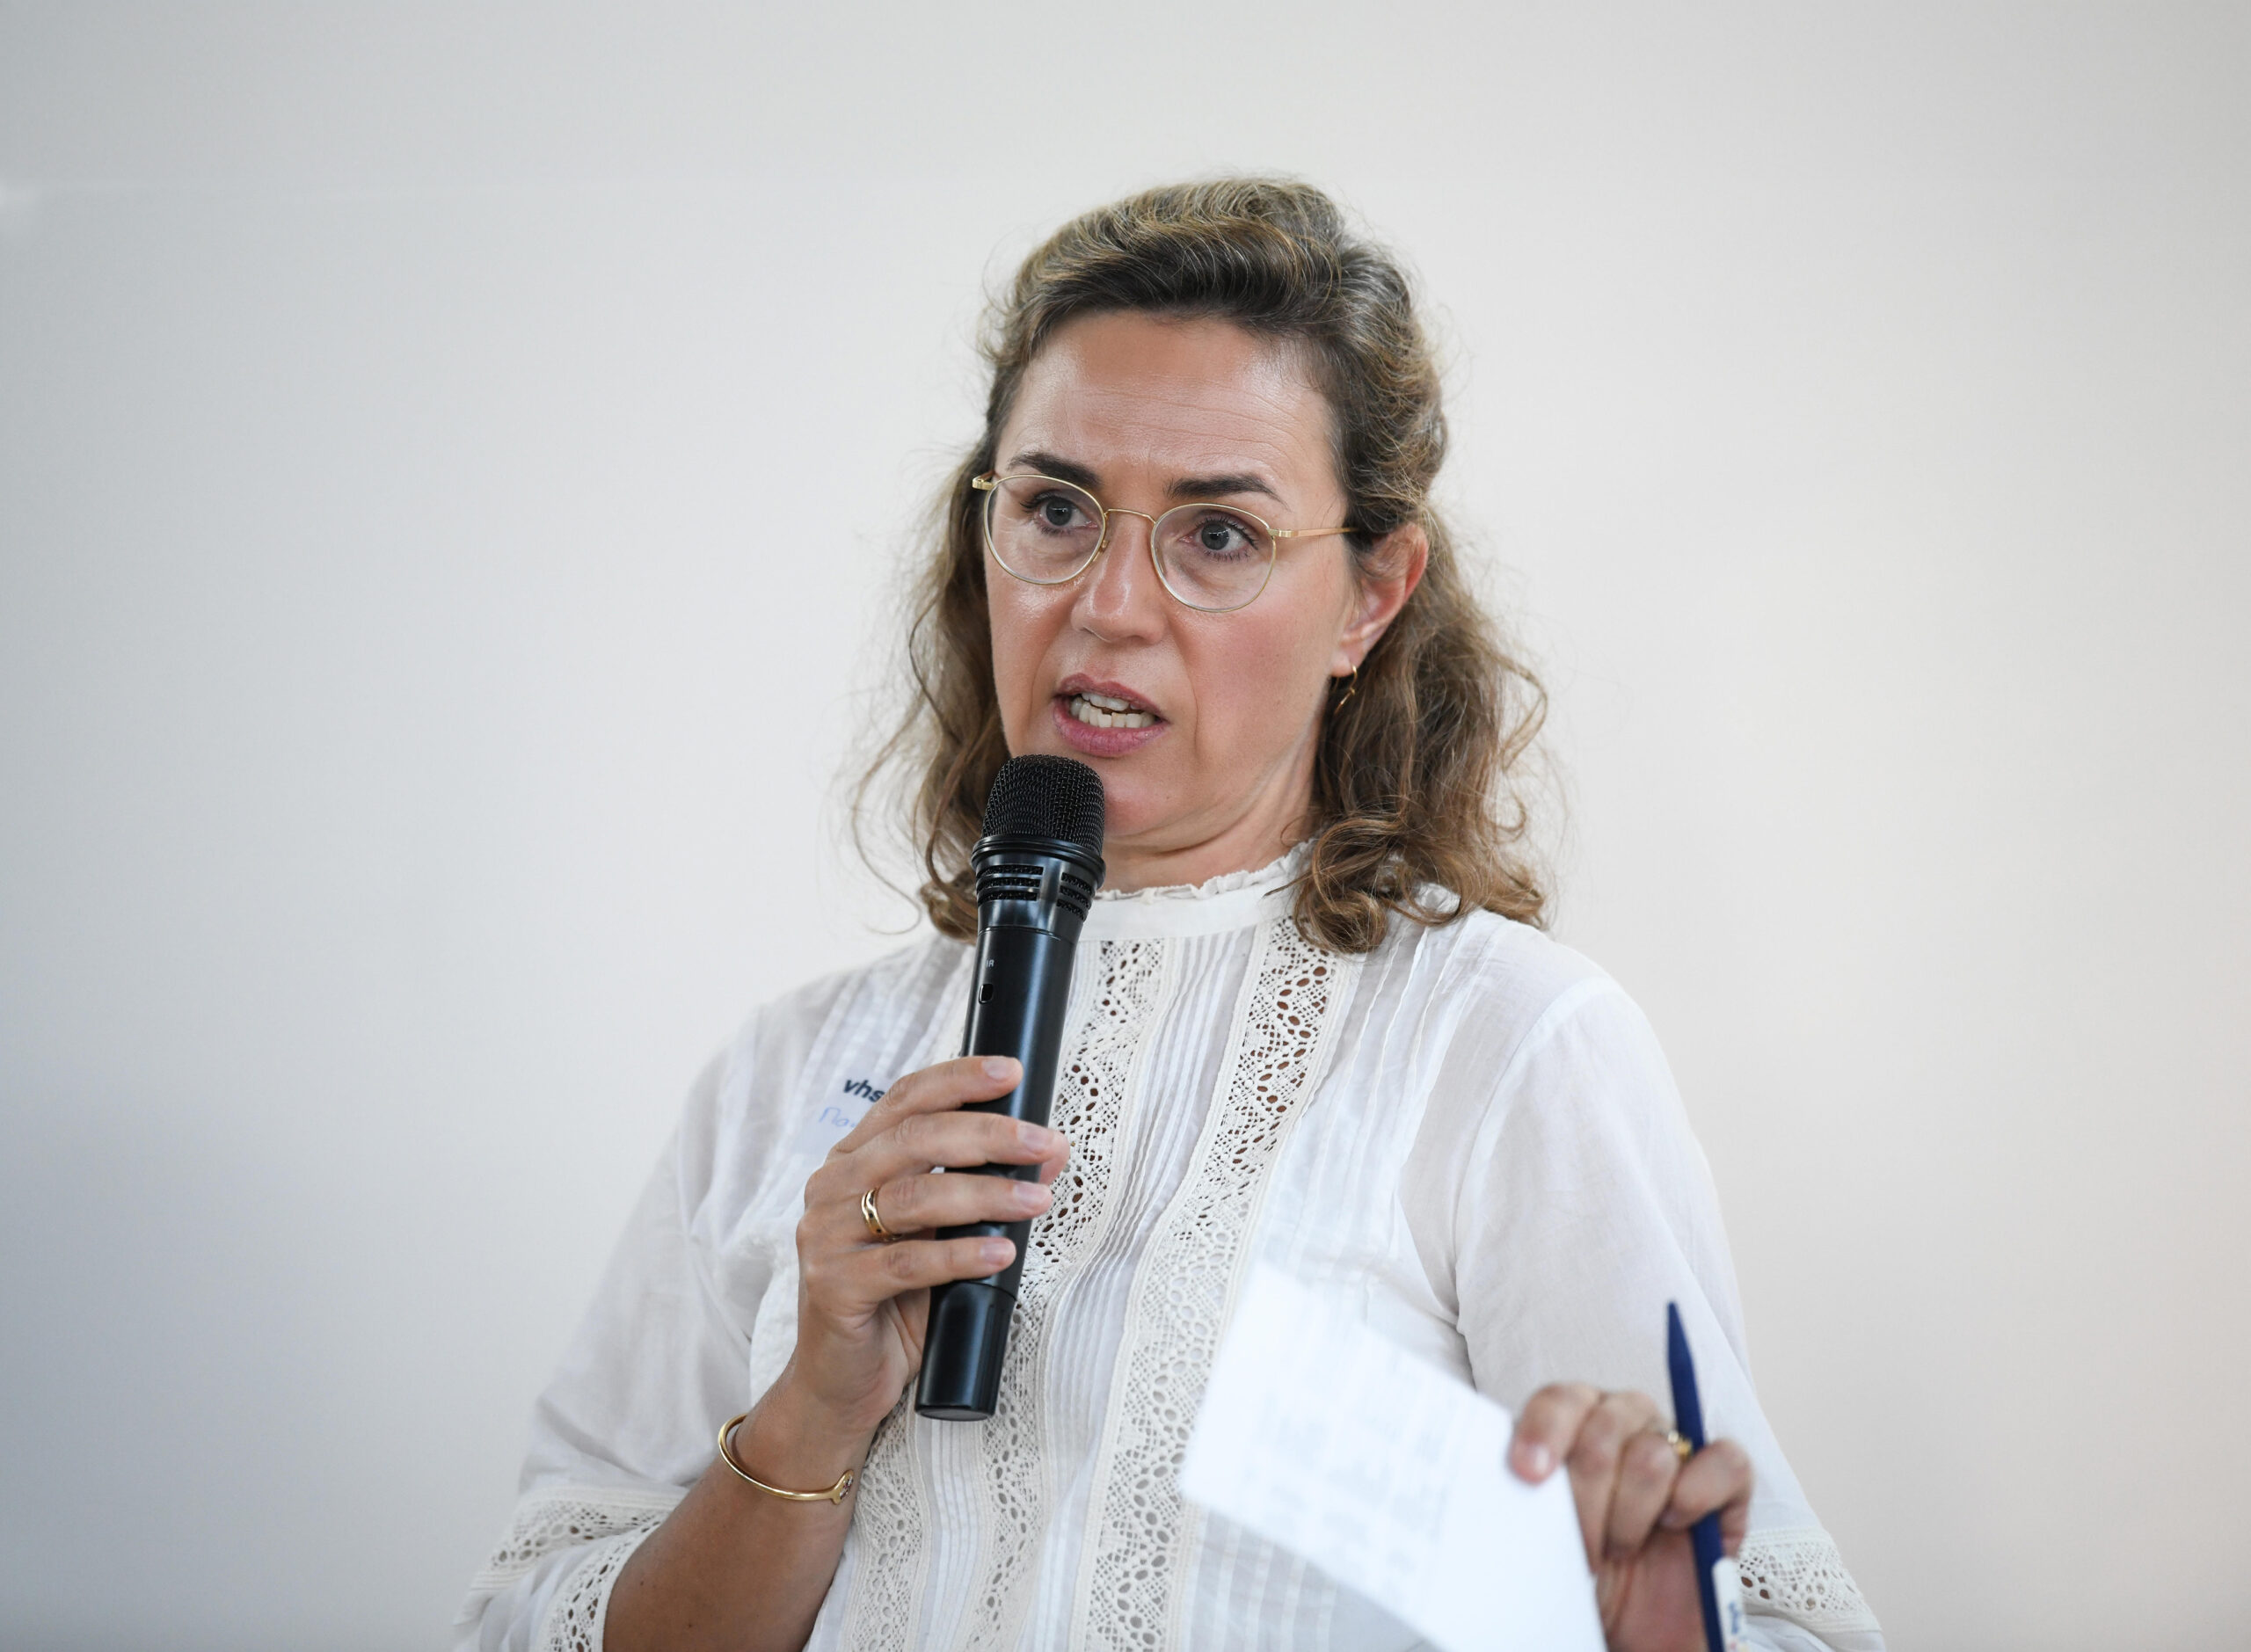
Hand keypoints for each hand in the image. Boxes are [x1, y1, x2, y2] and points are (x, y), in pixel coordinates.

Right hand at [774, 1055, 1071, 1437]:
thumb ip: (978, 1192)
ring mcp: (825, 1237)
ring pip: (913, 1197)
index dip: (958, 1079)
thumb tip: (1047, 1155)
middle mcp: (831, 1188)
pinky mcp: (832, 1286)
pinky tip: (1000, 1255)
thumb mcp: (941, 1236)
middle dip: (987, 1134)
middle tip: (1042, 1142)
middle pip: (913, 1139)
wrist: (841, 1384)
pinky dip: (960, 1255)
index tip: (1011, 1072)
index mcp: (853, 1161)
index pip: (905, 1100)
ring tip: (1036, 1202)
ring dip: (985, 1196)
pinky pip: (904, 1263)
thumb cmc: (895, 1304)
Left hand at [1507, 1384, 1752, 1651]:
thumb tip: (1521, 1474)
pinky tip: (1673, 1524)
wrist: (1629, 1622)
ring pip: (1654, 1454)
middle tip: (1582, 1546)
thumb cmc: (1583, 1571)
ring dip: (1631, 1516)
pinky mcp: (1726, 1477)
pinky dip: (1696, 1496)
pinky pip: (1724, 1461)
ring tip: (1619, 1546)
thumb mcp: (1543, 1533)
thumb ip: (1534, 1495)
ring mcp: (1675, 1444)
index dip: (1544, 1432)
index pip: (1559, 1401)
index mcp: (1573, 1422)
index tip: (1529, 1475)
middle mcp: (1623, 1421)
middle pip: (1604, 1428)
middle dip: (1588, 1498)